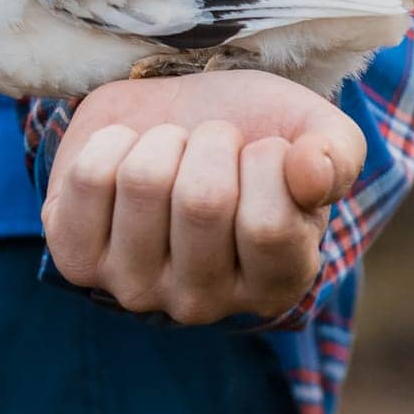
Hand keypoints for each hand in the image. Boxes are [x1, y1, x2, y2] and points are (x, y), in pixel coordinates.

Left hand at [41, 70, 365, 324]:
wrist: (171, 109)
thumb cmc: (250, 130)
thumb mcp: (311, 132)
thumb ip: (337, 154)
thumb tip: (311, 171)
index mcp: (275, 284)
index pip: (268, 227)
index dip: (266, 160)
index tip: (263, 150)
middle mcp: (203, 303)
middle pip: (201, 201)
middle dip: (210, 141)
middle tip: (210, 145)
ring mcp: (134, 287)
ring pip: (143, 182)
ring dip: (162, 139)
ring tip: (171, 149)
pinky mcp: (76, 256)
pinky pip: (89, 177)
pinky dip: (111, 141)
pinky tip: (127, 155)